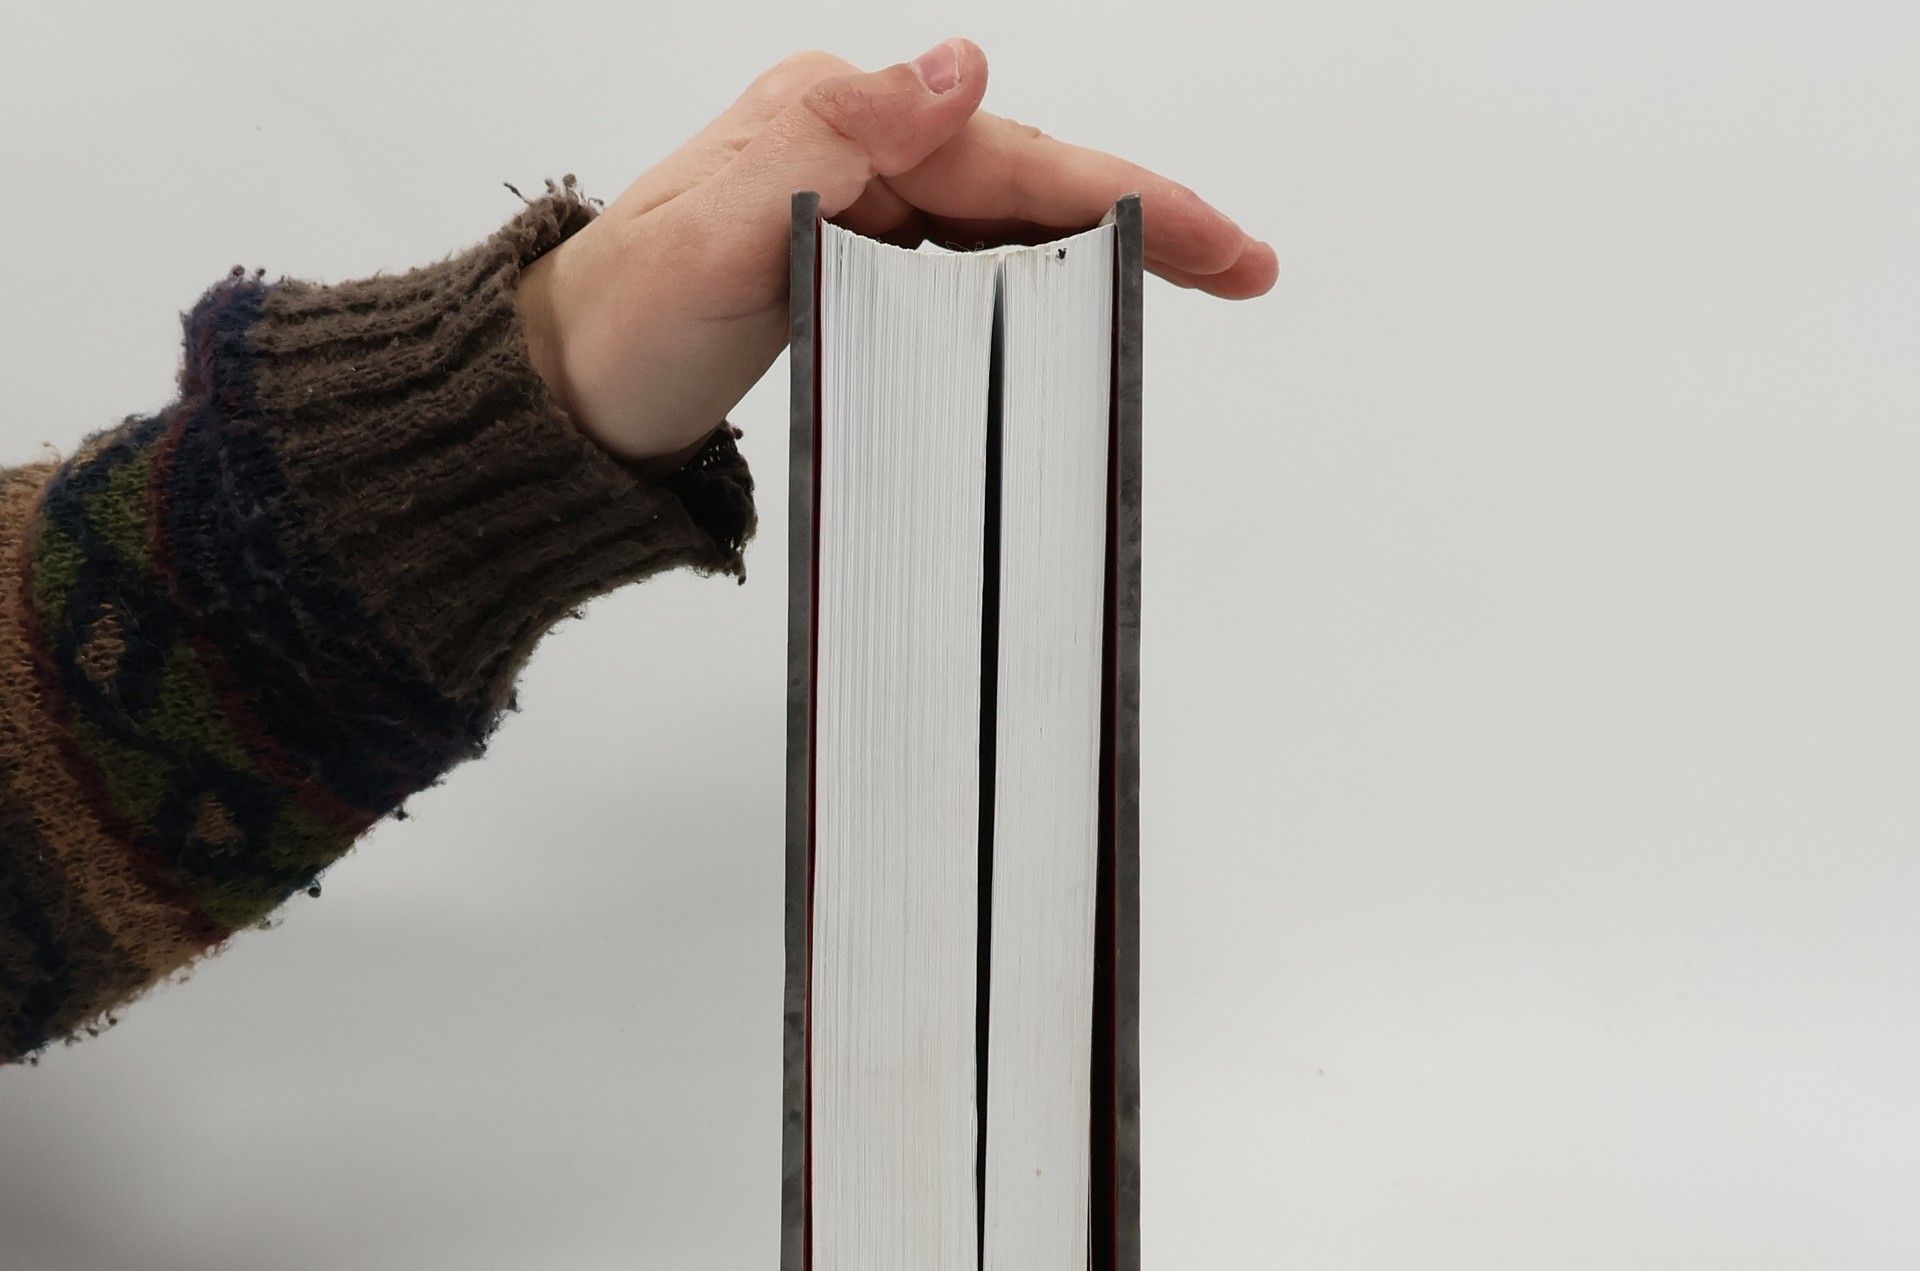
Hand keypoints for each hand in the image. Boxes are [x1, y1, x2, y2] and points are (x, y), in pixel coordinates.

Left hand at [514, 41, 1277, 469]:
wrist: (567, 396)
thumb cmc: (626, 322)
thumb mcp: (713, 229)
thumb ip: (830, 136)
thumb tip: (959, 69)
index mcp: (839, 125)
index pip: (1012, 157)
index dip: (1127, 194)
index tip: (1215, 238)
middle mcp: (859, 155)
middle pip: (1032, 186)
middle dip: (1146, 220)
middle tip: (1245, 266)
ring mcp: (863, 217)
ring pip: (1011, 231)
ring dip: (1102, 258)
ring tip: (1196, 288)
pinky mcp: (859, 276)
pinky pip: (969, 276)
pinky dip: (1035, 293)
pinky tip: (1079, 317)